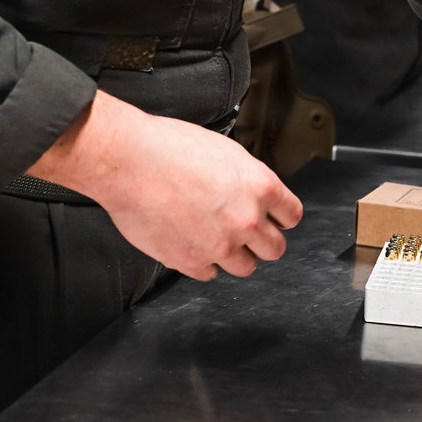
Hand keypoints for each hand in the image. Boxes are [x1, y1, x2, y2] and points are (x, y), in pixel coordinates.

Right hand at [28, 91, 302, 280]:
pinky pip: (210, 273)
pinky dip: (203, 262)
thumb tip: (252, 193)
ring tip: (217, 239)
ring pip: (246, 267)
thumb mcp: (226, 151)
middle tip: (248, 234)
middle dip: (263, 241)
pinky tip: (192, 243)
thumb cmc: (170, 147)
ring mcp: (220, 245)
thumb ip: (247, 178)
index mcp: (260, 186)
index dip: (282, 217)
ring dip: (235, 255)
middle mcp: (246, 219)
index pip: (291, 216)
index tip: (277, 219)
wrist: (131, 163)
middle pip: (275, 248)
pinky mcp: (191, 262)